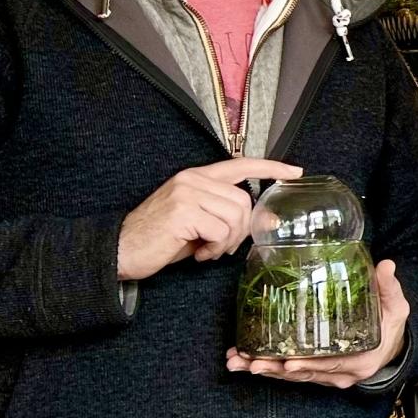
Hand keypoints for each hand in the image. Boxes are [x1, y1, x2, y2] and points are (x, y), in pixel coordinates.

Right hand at [119, 158, 299, 280]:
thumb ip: (229, 215)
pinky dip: (215, 249)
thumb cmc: (162, 238)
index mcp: (197, 177)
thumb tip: (270, 219)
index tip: (295, 172)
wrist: (122, 250)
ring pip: (235, 217)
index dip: (270, 168)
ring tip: (206, 250)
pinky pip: (220, 232)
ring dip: (226, 242)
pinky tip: (197, 254)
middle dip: (241, 230)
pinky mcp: (183, 212)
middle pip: (243, 201)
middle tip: (221, 246)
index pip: (241, 164)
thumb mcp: (200, 222)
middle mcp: (192, 179)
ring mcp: (187, 193)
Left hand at [228, 259, 412, 387]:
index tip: (287, 363)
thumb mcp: (395, 308)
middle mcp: (342, 374)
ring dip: (266, 371)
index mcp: (361, 359)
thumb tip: (386, 265)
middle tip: (251, 363)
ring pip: (294, 377)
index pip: (331, 364)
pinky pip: (293, 375)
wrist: (392, 347)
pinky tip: (246, 364)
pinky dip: (270, 370)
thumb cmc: (391, 327)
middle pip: (305, 374)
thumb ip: (388, 288)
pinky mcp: (319, 375)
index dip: (309, 364)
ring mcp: (329, 377)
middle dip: (275, 369)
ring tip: (238, 363)